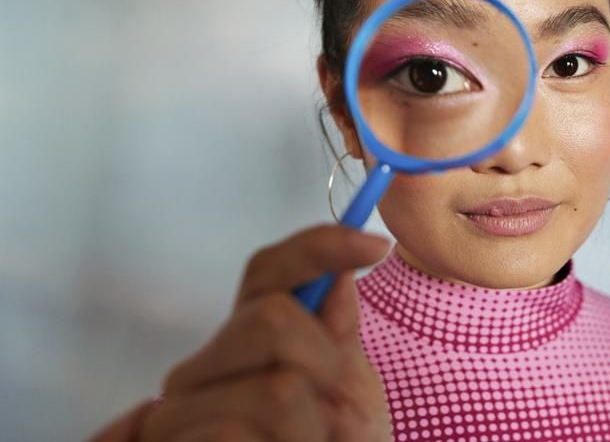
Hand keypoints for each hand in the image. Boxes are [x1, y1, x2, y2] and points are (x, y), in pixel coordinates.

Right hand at [92, 224, 393, 441]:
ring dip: (318, 429)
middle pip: (270, 318)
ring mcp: (177, 413)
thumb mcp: (348, 398)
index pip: (267, 271)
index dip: (320, 247)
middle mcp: (201, 370)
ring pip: (278, 388)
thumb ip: (337, 337)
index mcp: (244, 343)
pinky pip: (243, 435)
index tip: (375, 245)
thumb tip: (339, 274)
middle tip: (338, 412)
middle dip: (327, 362)